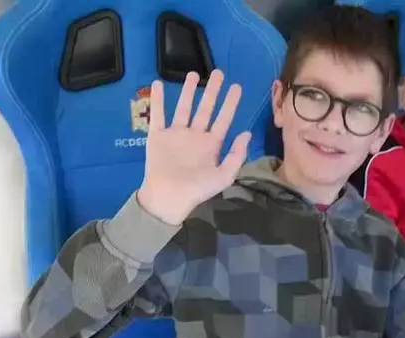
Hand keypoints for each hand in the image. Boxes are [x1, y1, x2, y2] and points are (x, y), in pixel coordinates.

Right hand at [137, 70, 251, 224]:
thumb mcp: (224, 175)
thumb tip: (247, 133)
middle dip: (212, 91)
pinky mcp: (158, 136)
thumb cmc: (198, 190)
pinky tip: (158, 84)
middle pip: (205, 108)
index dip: (230, 104)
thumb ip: (236, 154)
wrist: (169, 198)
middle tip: (218, 73)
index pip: (224, 119)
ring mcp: (176, 134)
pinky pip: (158, 114)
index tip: (237, 87)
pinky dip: (158, 100)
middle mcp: (195, 136)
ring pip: (184, 107)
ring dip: (188, 91)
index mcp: (212, 145)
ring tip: (193, 74)